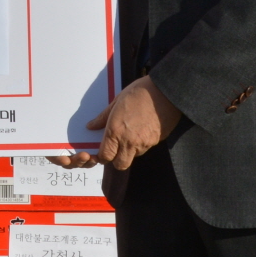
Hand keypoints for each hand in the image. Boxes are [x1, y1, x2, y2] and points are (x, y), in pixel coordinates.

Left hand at [46, 76, 181, 171]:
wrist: (164, 92)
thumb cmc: (138, 93)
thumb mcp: (116, 102)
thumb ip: (102, 117)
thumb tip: (91, 126)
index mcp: (115, 131)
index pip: (106, 156)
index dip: (103, 156)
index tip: (104, 152)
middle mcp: (129, 141)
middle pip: (120, 164)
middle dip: (116, 160)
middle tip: (116, 149)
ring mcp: (144, 143)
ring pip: (134, 157)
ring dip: (130, 151)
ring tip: (131, 135)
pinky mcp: (155, 141)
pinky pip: (145, 148)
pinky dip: (142, 144)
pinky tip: (142, 130)